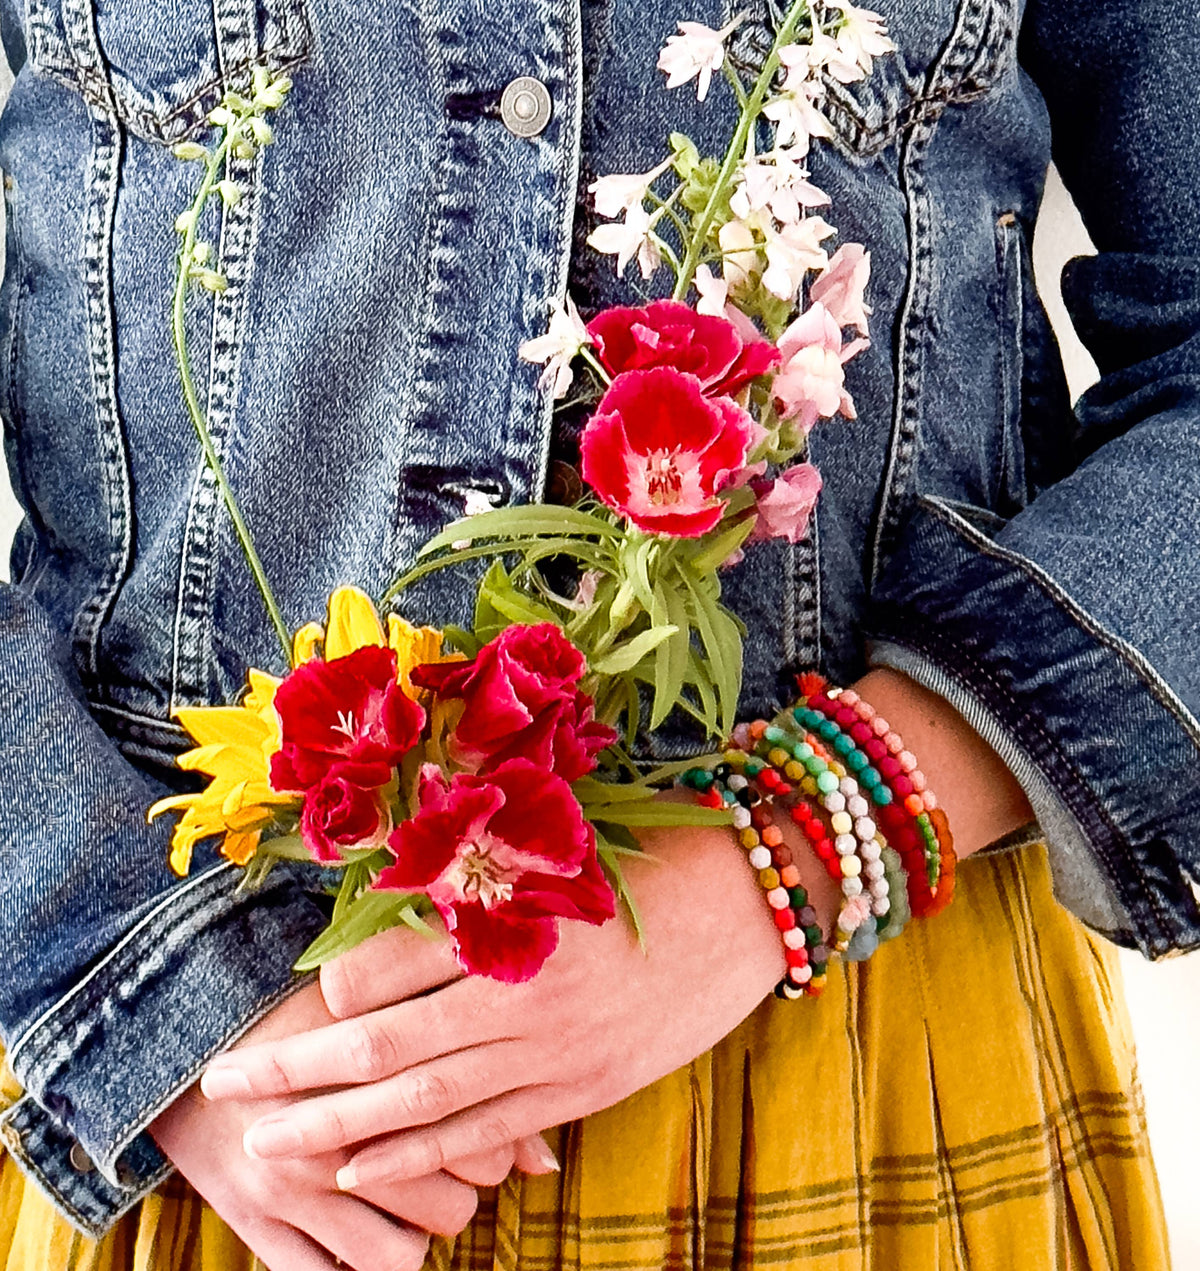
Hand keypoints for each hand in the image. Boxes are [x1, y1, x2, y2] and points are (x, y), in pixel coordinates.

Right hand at [151, 981, 556, 1270]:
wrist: (179, 1031)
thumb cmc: (292, 1009)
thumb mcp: (374, 1011)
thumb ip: (457, 1057)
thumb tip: (542, 1154)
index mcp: (377, 1074)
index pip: (480, 1144)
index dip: (495, 1146)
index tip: (479, 1126)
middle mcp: (342, 1136)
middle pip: (453, 1206)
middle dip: (460, 1193)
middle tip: (443, 1164)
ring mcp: (296, 1186)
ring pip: (399, 1256)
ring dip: (413, 1237)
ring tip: (405, 1203)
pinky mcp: (255, 1222)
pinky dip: (352, 1265)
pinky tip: (358, 1230)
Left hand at [199, 816, 801, 1190]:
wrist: (757, 898)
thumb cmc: (652, 859)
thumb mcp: (559, 852)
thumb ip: (475, 882)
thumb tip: (384, 917)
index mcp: (511, 924)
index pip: (385, 968)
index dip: (325, 989)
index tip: (293, 997)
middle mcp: (522, 997)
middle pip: (380, 1045)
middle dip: (294, 1071)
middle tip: (224, 1087)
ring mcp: (553, 1055)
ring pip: (419, 1103)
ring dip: (335, 1129)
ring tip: (269, 1148)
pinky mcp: (583, 1091)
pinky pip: (482, 1134)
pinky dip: (418, 1157)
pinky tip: (364, 1175)